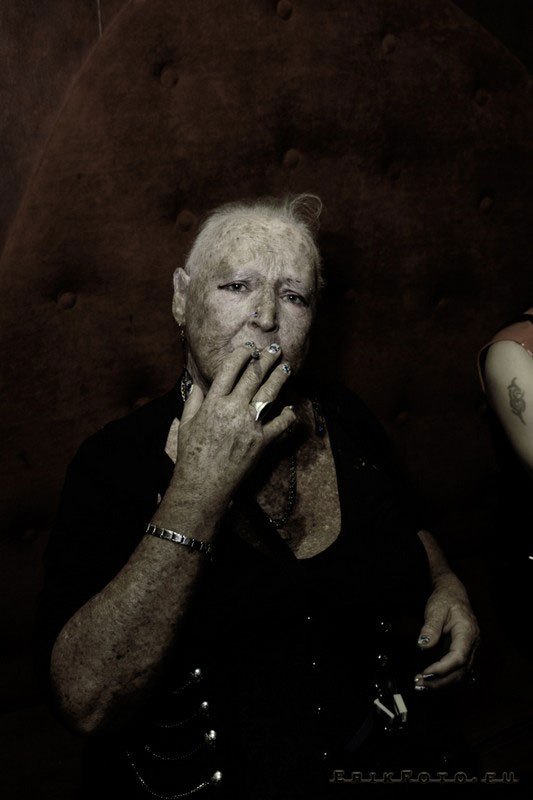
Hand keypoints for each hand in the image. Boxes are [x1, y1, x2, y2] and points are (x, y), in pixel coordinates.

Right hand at [174, 342, 295, 519]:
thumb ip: (194, 401)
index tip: (249, 349)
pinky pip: (280, 425)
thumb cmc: (191, 454)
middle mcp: (233, 410)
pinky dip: (288, 416)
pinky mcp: (261, 442)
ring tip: (286, 367)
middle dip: (266, 360)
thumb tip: (197, 384)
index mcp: (213, 403)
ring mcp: (249, 425)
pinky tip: (292, 408)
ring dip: (280, 378)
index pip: (230, 370)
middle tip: (274, 350)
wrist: (203, 483)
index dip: (241, 355)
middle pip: (254, 377)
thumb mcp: (187, 423)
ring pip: (269, 394)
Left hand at [414, 572, 479, 689]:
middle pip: (460, 670)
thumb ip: (430, 627)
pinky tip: (430, 681)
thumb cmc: (445, 600)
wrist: (453, 594)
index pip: (459, 657)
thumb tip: (423, 645)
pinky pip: (457, 671)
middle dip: (440, 681)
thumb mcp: (436, 609)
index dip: (443, 668)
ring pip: (460, 674)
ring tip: (421, 685)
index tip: (426, 673)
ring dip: (441, 683)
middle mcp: (472, 644)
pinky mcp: (463, 653)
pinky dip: (444, 678)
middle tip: (419, 684)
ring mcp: (470, 650)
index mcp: (468, 632)